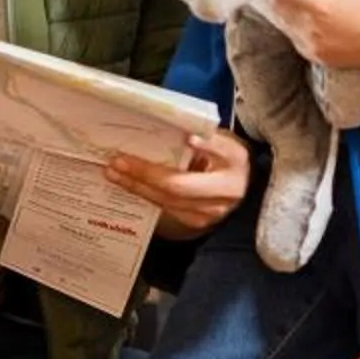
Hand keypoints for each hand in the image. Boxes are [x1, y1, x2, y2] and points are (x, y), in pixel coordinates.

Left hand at [106, 129, 252, 240]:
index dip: (155, 170)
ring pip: (165, 202)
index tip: (128, 159)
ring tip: (114, 173)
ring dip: (136, 187)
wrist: (245, 183)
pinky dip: (145, 194)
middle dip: (140, 178)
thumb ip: (210, 140)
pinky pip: (165, 208)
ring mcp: (207, 216)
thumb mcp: (228, 143)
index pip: (185, 178)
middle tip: (115, 164)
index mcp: (228, 180)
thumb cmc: (232, 158)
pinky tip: (129, 183)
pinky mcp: (196, 221)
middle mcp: (218, 202)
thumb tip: (188, 137)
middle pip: (172, 191)